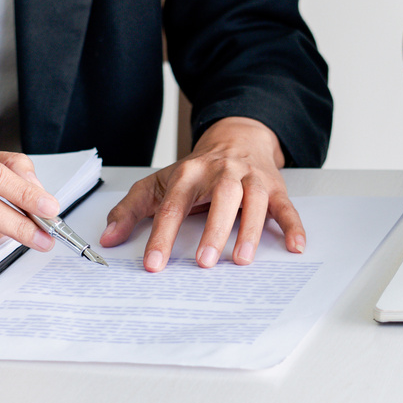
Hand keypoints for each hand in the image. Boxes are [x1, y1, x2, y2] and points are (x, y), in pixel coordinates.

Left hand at [100, 116, 304, 271]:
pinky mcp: (274, 187)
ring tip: (243, 259)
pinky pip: (285, 206)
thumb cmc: (197, 170)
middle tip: (205, 262)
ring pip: (254, 201)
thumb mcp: (159, 183)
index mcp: (189, 174)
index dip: (162, 236)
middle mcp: (222, 173)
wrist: (236, 138)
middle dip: (214, 230)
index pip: (173, 206)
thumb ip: (131, 210)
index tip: (154, 264)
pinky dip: (293, 225)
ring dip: (250, 230)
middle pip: (221, 198)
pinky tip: (295, 246)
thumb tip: (108, 238)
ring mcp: (250, 179)